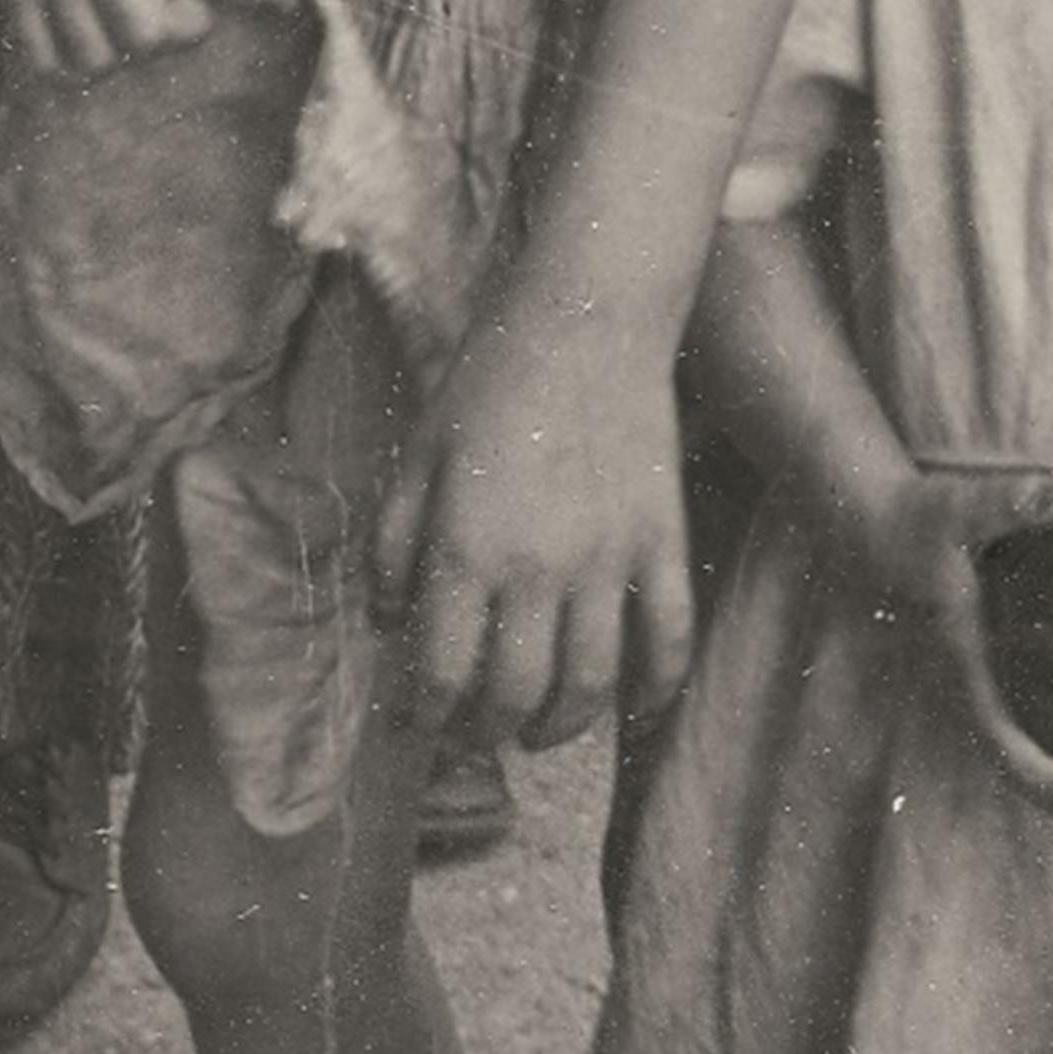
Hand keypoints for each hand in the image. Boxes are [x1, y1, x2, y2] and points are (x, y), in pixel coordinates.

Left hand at [377, 316, 694, 752]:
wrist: (585, 319)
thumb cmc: (490, 378)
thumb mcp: (418, 452)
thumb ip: (393, 543)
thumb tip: (384, 624)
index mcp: (469, 544)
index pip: (445, 670)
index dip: (427, 715)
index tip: (418, 726)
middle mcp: (540, 566)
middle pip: (516, 693)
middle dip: (488, 731)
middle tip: (473, 734)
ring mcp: (610, 560)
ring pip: (590, 685)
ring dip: (560, 727)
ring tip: (535, 731)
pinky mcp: (662, 544)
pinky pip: (668, 642)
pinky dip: (653, 690)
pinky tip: (630, 708)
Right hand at [861, 470, 1052, 834]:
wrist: (871, 527)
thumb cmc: (917, 517)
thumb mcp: (960, 506)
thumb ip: (1016, 500)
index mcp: (962, 659)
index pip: (998, 738)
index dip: (1041, 772)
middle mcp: (967, 691)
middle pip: (1020, 779)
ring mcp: (975, 692)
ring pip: (1023, 770)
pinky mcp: (984, 682)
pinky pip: (1024, 743)